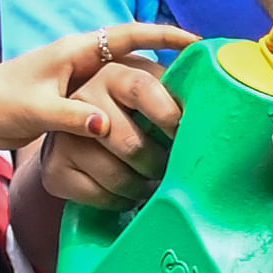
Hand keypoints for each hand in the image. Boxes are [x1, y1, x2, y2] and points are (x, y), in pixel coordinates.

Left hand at [0, 23, 182, 175]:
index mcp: (73, 51)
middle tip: (200, 79)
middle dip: (167, 62)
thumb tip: (106, 127)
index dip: (162, 35)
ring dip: (154, 86)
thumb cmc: (1, 104)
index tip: (195, 42)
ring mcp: (82, 77)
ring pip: (128, 75)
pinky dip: (138, 104)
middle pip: (135, 54)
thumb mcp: (36, 110)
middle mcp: (82, 58)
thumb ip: (71, 117)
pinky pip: (118, 96)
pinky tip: (156, 120)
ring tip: (187, 100)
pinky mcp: (79, 96)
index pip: (126, 35)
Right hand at [34, 51, 184, 211]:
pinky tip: (126, 189)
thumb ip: (173, 87)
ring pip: (119, 177)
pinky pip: (102, 196)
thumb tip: (217, 99)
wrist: (72, 128)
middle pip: (131, 145)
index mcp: (114, 72)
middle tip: (168, 167)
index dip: (169, 116)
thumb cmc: (127, 106)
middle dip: (158, 163)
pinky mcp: (55, 169)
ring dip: (143, 186)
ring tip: (150, 180)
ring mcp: (65, 137)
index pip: (144, 90)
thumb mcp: (147, 86)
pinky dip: (122, 199)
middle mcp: (83, 99)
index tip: (184, 135)